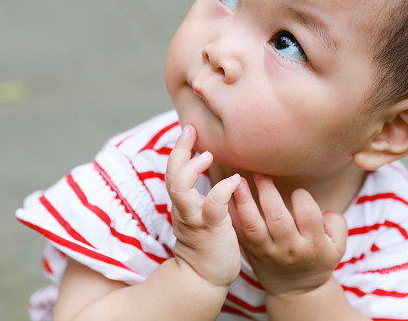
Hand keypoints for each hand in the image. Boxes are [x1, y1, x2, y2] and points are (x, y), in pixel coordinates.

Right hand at [165, 125, 241, 287]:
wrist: (205, 278)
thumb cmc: (209, 243)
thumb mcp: (201, 214)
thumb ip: (201, 193)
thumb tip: (212, 169)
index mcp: (183, 203)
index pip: (174, 171)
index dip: (180, 149)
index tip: (189, 129)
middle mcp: (184, 208)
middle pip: (172, 174)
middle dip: (179, 150)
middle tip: (190, 129)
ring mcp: (195, 219)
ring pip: (181, 190)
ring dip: (192, 169)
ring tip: (208, 155)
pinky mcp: (211, 229)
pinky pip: (212, 207)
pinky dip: (222, 190)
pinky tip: (235, 180)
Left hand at [228, 173, 347, 296]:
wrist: (296, 291)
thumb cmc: (318, 260)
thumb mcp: (338, 247)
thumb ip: (336, 223)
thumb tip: (323, 209)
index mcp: (313, 244)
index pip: (307, 213)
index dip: (302, 197)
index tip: (298, 192)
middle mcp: (289, 248)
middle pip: (277, 217)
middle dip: (267, 191)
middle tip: (261, 172)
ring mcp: (267, 251)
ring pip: (253, 225)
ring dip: (244, 201)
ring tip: (238, 181)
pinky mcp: (251, 252)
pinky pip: (239, 232)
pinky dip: (231, 214)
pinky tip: (226, 197)